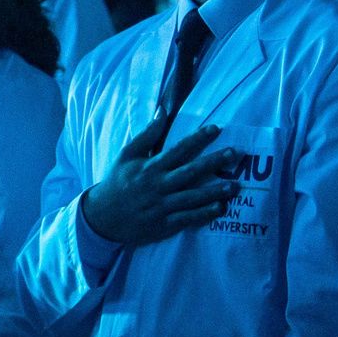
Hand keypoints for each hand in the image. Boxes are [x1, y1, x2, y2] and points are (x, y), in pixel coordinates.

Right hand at [77, 117, 235, 246]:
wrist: (102, 216)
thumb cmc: (117, 182)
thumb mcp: (126, 156)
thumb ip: (147, 135)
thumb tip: (162, 112)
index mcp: (149, 167)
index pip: (177, 150)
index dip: (197, 139)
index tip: (216, 129)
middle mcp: (157, 185)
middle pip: (189, 172)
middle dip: (213, 163)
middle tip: (235, 155)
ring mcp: (161, 206)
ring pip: (192, 197)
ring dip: (214, 192)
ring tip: (235, 186)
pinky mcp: (163, 224)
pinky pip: (187, 218)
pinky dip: (203, 214)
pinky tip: (220, 208)